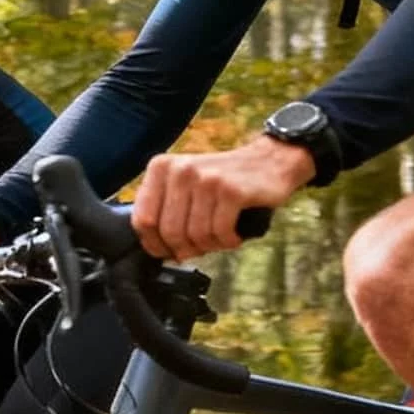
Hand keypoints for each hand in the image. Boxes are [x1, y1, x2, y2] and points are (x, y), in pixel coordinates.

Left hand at [132, 136, 310, 260]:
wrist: (270, 161)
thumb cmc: (224, 181)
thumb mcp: (186, 185)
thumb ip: (166, 212)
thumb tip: (159, 251)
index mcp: (162, 168)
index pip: (143, 219)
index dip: (155, 244)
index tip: (169, 252)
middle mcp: (181, 170)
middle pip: (170, 232)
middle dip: (187, 249)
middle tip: (202, 248)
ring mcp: (206, 179)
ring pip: (196, 236)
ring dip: (211, 246)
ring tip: (222, 237)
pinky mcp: (231, 190)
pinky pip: (221, 232)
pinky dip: (229, 241)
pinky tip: (235, 235)